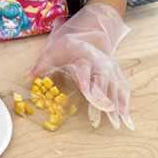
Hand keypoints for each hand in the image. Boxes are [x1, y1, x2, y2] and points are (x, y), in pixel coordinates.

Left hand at [31, 4, 133, 129]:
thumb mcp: (53, 51)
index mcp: (82, 56)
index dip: (84, 79)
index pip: (83, 68)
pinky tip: (125, 116)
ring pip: (114, 86)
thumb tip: (32, 75)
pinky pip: (121, 88)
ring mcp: (108, 69)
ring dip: (117, 104)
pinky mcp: (114, 74)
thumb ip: (43, 63)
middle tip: (105, 111)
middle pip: (101, 80)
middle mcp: (98, 62)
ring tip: (118, 121)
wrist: (85, 35)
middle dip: (103, 96)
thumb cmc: (66, 47)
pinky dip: (124, 102)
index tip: (85, 90)